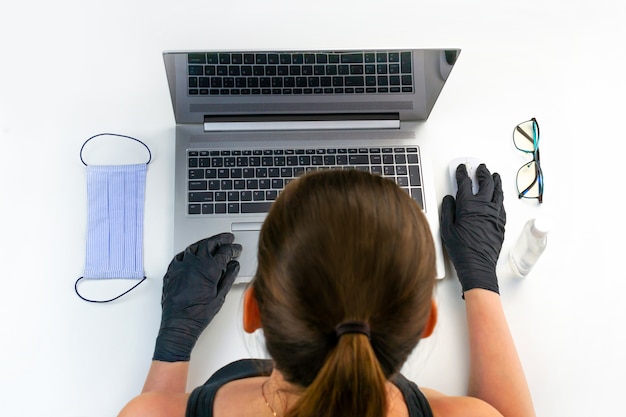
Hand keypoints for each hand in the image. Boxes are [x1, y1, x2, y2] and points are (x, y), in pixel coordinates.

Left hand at [153, 233, 241, 361]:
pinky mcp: (172, 270)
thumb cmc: (198, 314)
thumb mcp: (220, 296)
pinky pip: (181, 255)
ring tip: (212, 242)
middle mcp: (194, 263)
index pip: (224, 251)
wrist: (179, 324)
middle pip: (209, 243)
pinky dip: (190, 251)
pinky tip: (193, 252)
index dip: (233, 249)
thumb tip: (234, 266)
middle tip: (228, 239)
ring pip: (195, 246)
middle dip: (221, 239)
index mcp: (209, 268)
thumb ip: (228, 277)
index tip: (236, 249)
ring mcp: (182, 265)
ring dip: (205, 242)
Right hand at [440, 164, 505, 295]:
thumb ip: (447, 210)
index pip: (465, 183)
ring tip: (494, 175)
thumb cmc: (461, 249)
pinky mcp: (501, 222)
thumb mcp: (446, 228)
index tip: (461, 169)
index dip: (462, 173)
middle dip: (482, 172)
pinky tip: (499, 195)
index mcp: (468, 205)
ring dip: (495, 181)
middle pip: (486, 182)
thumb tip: (449, 199)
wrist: (477, 264)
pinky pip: (502, 204)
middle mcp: (484, 206)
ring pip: (497, 191)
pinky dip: (500, 196)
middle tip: (480, 168)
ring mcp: (495, 214)